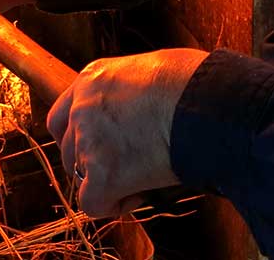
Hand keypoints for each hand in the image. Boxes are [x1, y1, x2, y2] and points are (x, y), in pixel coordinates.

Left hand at [47, 48, 208, 217]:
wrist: (209, 100)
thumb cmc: (195, 81)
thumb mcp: (152, 69)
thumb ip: (132, 90)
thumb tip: (144, 106)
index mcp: (93, 78)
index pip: (64, 116)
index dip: (81, 137)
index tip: (105, 146)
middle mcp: (82, 106)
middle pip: (68, 148)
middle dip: (93, 161)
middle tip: (128, 164)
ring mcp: (89, 139)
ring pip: (80, 176)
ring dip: (107, 181)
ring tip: (144, 175)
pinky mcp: (103, 172)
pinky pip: (92, 203)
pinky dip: (113, 204)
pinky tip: (140, 193)